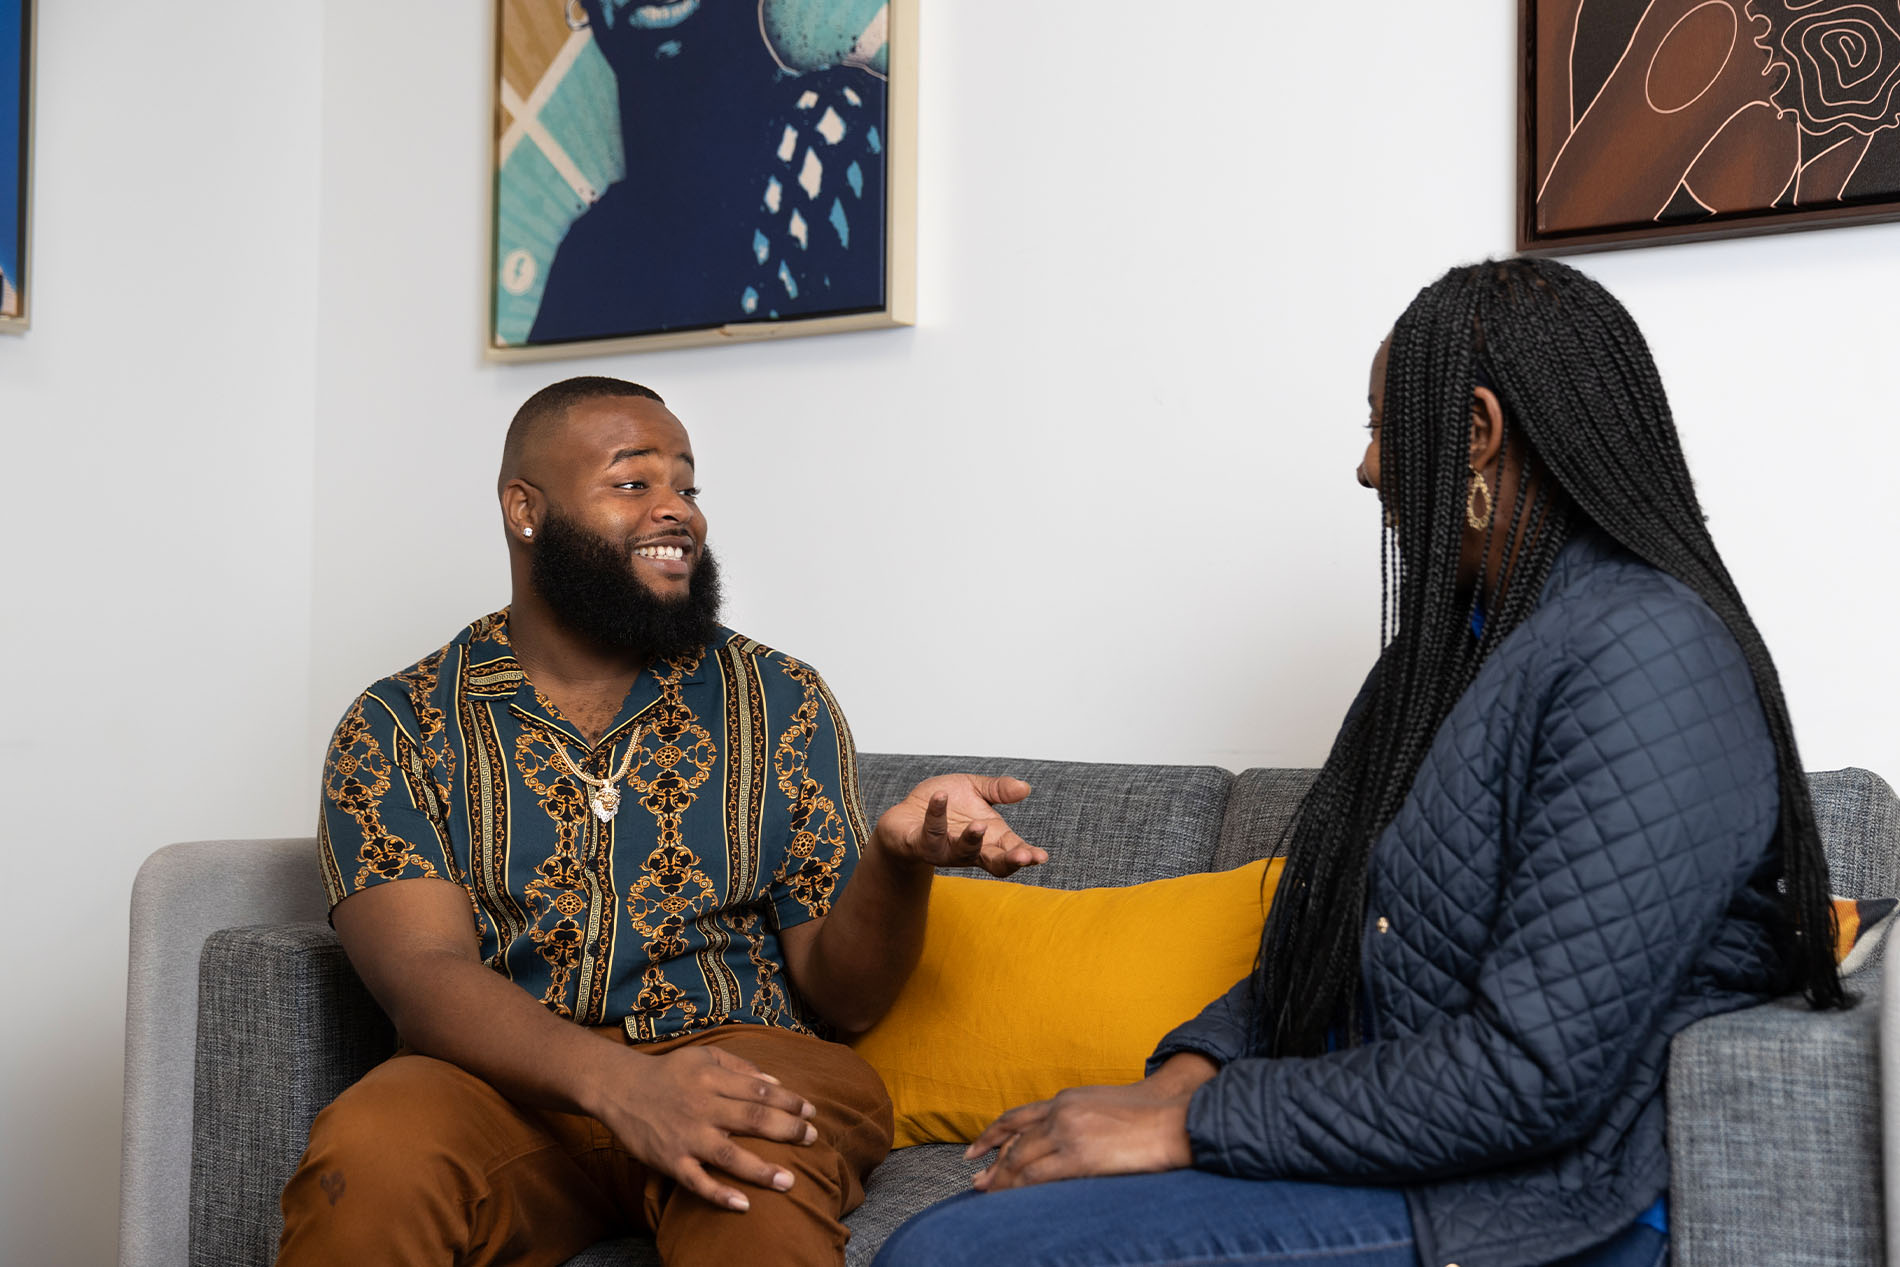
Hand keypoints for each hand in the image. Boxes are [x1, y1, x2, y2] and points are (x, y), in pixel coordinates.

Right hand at [591, 1045, 818, 1211]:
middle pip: (753, 1120)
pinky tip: (743, 1205)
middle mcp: (703, 1107)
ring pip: (729, 1156)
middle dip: (788, 1130)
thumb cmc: (668, 1071)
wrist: (619, 1087)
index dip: (790, 1102)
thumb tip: (775, 1084)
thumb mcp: (704, 1055)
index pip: (761, 1091)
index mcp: (713, 1079)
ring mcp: (687, 1136)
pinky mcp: (670, 1160)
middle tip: (813, 1138)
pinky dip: (719, 1194)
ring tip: (789, 1182)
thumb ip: (740, 1067)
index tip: (811, 1112)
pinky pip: (697, 1182)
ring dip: (761, 1170)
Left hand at [874, 774, 1044, 877]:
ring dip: (971, 840)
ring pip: (962, 852)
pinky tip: (940, 797)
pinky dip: (936, 814)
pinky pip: (930, 832)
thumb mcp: (976, 790)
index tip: (1041, 856)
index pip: (1012, 851)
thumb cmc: (945, 805)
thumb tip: (1025, 788)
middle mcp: (971, 849)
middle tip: (1023, 856)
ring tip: (979, 825)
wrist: (907, 813)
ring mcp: (946, 849)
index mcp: (990, 838)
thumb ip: (999, 790)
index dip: (1027, 855)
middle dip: (1009, 860)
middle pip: (994, 862)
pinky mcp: (921, 844)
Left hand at [964, 1066, 1208, 1191]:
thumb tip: (1060, 1143)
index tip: (976, 1151)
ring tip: (989, 1196)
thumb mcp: (1103, 1106)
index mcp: (1066, 1099)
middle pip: (1015, 1142)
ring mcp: (1069, 1133)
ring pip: (1021, 1162)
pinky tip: (1013, 1201)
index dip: (993, 1135)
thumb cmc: (1148, 1115)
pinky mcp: (1080, 1157)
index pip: (1018, 1117)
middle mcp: (1062, 1111)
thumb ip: (1077, 1119)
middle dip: (993, 1165)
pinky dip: (1020, 1190)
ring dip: (1002, 1182)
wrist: (1176, 1116)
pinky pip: (1038, 1177)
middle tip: (978, 1183)